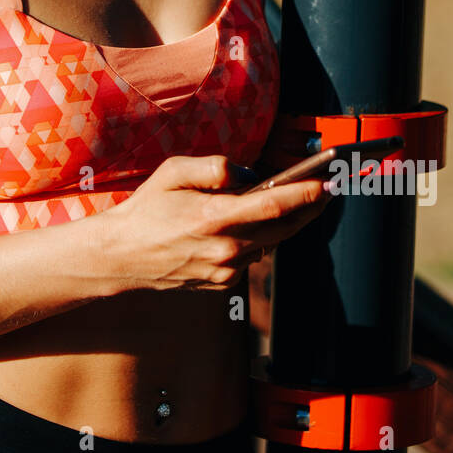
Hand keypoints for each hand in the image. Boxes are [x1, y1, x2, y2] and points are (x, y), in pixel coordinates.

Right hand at [102, 154, 331, 292]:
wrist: (122, 257)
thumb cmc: (147, 208)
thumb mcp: (174, 172)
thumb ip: (215, 168)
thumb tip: (250, 174)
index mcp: (215, 217)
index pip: (275, 204)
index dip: (308, 193)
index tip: (330, 181)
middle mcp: (227, 248)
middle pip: (285, 228)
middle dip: (311, 208)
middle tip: (328, 189)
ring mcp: (226, 270)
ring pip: (269, 243)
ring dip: (281, 224)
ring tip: (289, 201)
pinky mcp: (223, 284)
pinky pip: (250, 257)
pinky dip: (254, 240)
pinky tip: (243, 227)